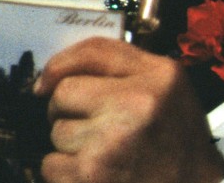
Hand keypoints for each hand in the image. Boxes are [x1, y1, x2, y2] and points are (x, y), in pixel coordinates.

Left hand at [35, 37, 223, 182]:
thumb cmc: (175, 137)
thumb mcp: (165, 85)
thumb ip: (118, 65)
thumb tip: (48, 79)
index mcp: (157, 77)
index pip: (92, 53)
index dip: (61, 65)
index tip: (47, 83)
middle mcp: (136, 106)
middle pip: (64, 94)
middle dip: (68, 110)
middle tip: (93, 125)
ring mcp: (111, 144)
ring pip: (57, 132)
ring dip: (70, 144)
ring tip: (102, 152)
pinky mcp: (91, 177)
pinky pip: (51, 165)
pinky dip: (65, 171)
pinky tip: (94, 173)